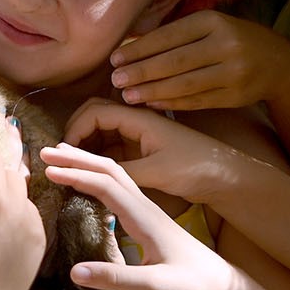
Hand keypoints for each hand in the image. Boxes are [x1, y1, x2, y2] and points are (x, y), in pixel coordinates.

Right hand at [41, 143, 254, 289]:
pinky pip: (119, 187)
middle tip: (44, 154)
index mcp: (145, 216)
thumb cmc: (193, 283)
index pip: (106, 185)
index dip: (76, 175)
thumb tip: (74, 271)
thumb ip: (116, 278)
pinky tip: (87, 184)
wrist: (222, 283)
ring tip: (60, 159)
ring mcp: (147, 209)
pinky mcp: (148, 216)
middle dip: (77, 158)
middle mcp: (145, 206)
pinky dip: (97, 177)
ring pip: (114, 175)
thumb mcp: (156, 285)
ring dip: (87, 163)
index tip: (48, 171)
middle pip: (108, 170)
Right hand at [62, 98, 240, 205]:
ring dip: (85, 143)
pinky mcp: (143, 150)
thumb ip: (120, 171)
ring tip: (72, 165)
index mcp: (141, 119)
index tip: (66, 152)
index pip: (96, 111)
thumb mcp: (156, 172)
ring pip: (102, 132)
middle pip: (95, 115)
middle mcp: (137, 122)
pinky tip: (90, 171)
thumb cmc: (196, 170)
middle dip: (75, 131)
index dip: (75, 128)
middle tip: (63, 157)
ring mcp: (140, 135)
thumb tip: (86, 171)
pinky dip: (97, 155)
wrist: (226, 177)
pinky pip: (112, 146)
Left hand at [107, 13, 289, 111]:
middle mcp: (226, 45)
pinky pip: (197, 101)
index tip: (115, 57)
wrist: (279, 63)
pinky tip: (151, 103)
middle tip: (116, 79)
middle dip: (142, 71)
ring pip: (185, 84)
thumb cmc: (233, 40)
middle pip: (175, 61)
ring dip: (152, 91)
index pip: (170, 35)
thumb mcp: (211, 26)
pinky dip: (171, 103)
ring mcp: (233, 72)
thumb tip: (130, 42)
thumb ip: (176, 33)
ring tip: (128, 95)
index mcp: (214, 21)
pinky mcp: (235, 95)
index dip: (140, 48)